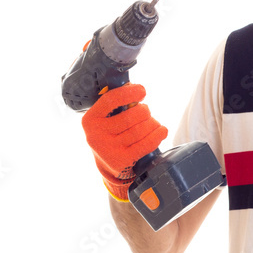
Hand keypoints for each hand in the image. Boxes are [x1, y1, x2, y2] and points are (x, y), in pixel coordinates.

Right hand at [81, 83, 167, 199]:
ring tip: (153, 123)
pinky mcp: (122, 160)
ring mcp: (109, 149)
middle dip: (145, 111)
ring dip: (153, 123)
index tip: (142, 91)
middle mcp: (96, 135)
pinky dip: (158, 134)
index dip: (129, 93)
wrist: (108, 164)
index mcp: (90, 120)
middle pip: (132, 115)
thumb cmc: (111, 133)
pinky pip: (147, 143)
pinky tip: (162, 130)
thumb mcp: (106, 119)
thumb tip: (134, 88)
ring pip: (141, 129)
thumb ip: (116, 104)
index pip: (110, 100)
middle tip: (146, 112)